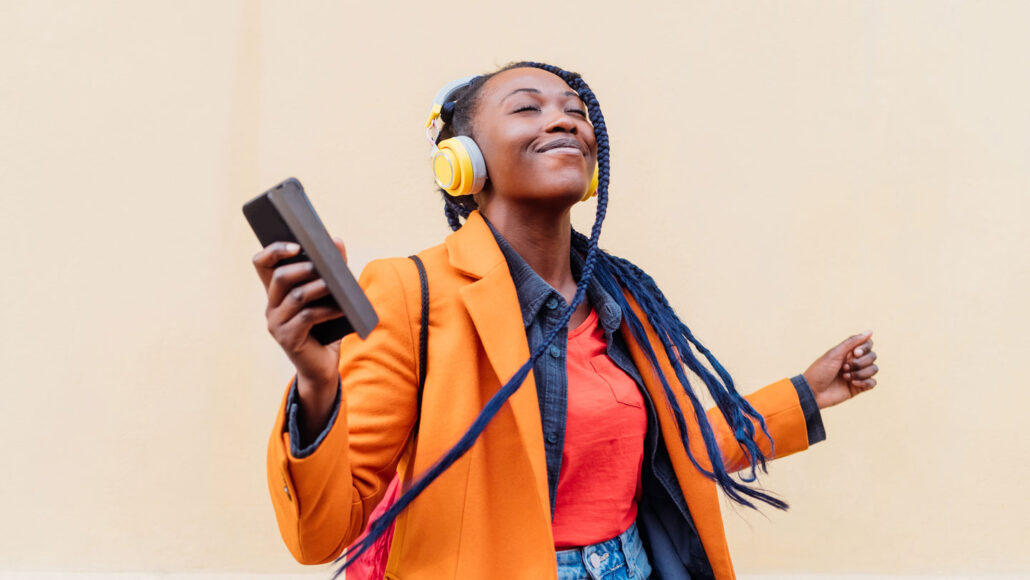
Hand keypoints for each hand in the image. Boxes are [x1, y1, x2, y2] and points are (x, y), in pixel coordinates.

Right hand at [252, 239, 347, 394]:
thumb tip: (337, 241)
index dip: (274, 250)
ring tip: (337, 283)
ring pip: (295, 296)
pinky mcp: (288, 338)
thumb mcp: (329, 296)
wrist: (322, 366)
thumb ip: (332, 269)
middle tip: (323, 262)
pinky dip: (327, 310)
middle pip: (280, 277)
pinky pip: (307, 317)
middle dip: (303, 267)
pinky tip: (342, 308)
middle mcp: (271, 306)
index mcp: (276, 292)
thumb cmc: (326, 327)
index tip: (296, 244)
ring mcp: (276, 323)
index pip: (262, 263)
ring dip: (318, 287)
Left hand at [803, 331, 878, 409]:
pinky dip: (865, 382)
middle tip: (844, 367)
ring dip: (861, 372)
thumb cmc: (820, 370)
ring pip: (874, 369)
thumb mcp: (835, 353)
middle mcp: (854, 361)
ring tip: (845, 376)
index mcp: (848, 352)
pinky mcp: (859, 387)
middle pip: (872, 356)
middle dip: (860, 362)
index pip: (868, 344)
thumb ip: (852, 342)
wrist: (813, 391)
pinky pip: (873, 383)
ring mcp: (857, 374)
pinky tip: (852, 383)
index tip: (855, 352)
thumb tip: (870, 332)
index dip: (865, 348)